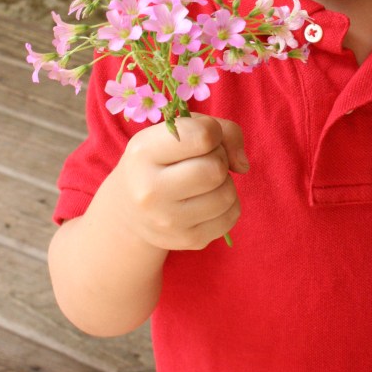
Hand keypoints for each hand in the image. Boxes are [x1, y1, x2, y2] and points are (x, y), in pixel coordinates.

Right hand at [111, 115, 247, 251]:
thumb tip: (243, 165)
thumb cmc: (161, 159)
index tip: (204, 137)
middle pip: (215, 169)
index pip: (202, 136)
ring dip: (225, 182)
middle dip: (219, 158)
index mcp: (143, 153)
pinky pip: (232, 216)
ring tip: (205, 181)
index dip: (213, 131)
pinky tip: (208, 199)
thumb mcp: (179, 130)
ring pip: (227, 194)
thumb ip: (221, 130)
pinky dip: (228, 204)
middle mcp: (150, 190)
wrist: (128, 209)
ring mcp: (167, 221)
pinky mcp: (187, 241)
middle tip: (204, 160)